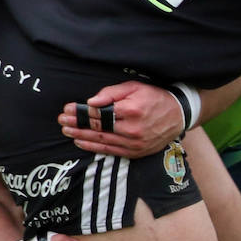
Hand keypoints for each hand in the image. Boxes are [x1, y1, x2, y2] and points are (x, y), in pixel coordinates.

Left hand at [59, 80, 187, 155]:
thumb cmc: (155, 97)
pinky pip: (111, 151)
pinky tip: (82, 143)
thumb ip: (111, 93)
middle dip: (77, 125)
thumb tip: (91, 102)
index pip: (98, 114)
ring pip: (102, 141)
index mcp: (131, 111)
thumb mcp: (134, 87)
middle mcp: (132, 129)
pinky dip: (95, 148)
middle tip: (62, 122)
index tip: (67, 110)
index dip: (80, 113)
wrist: (179, 114)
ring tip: (67, 132)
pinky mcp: (137, 152)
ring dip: (82, 137)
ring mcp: (135, 143)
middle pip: (97, 128)